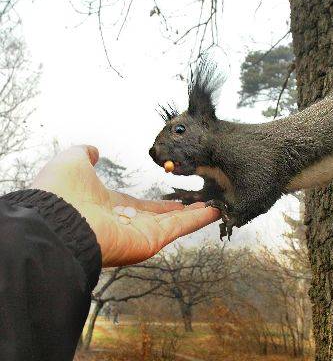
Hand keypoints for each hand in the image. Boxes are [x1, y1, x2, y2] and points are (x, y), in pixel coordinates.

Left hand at [31, 145, 219, 266]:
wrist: (55, 219)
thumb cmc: (61, 192)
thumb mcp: (72, 161)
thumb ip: (85, 154)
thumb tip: (93, 150)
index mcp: (111, 207)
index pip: (143, 206)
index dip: (161, 202)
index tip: (177, 198)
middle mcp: (128, 223)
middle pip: (163, 217)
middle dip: (183, 211)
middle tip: (203, 204)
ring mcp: (140, 234)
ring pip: (175, 223)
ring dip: (196, 215)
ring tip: (217, 206)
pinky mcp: (149, 241)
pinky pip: (178, 228)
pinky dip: (198, 220)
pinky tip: (215, 211)